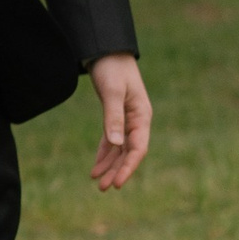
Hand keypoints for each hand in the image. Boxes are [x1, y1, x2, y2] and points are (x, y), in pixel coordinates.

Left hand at [88, 53, 151, 190]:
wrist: (107, 51)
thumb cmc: (113, 68)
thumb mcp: (112, 92)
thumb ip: (113, 118)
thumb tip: (116, 144)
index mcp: (142, 116)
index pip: (138, 149)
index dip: (128, 168)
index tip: (118, 183)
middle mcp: (137, 121)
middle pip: (129, 153)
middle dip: (117, 171)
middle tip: (104, 188)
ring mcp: (127, 120)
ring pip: (119, 149)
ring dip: (110, 165)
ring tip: (98, 183)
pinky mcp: (115, 117)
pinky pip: (111, 141)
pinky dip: (104, 154)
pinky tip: (96, 168)